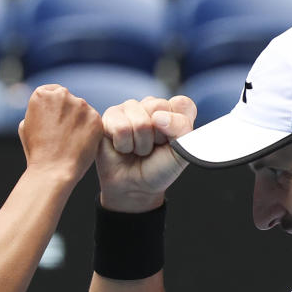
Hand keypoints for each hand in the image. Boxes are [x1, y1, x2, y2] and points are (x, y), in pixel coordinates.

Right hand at [18, 84, 103, 184]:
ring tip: (71, 141)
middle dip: (67, 113)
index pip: (52, 92)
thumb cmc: (37, 152)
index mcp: (42, 94)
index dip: (54, 109)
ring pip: (82, 110)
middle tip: (62, 134)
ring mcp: (81, 105)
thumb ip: (37, 111)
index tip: (54, 122)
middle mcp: (62, 94)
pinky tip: (81, 144)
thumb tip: (45, 107)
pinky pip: (93, 122)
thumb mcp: (25, 126)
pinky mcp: (95, 118)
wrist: (53, 170)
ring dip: (79, 121)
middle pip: (68, 100)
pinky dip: (90, 131)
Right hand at [96, 96, 196, 211]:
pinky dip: (123, 145)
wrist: (134, 187)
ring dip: (140, 144)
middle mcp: (151, 105)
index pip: (182, 104)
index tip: (172, 142)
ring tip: (136, 149)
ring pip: (140, 122)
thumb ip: (182, 127)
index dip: (178, 126)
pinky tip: (122, 148)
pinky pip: (121, 128)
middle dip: (156, 137)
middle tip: (151, 147)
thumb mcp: (181, 152)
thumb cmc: (158, 169)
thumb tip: (157, 117)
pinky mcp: (110, 116)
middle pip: (159, 108)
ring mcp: (129, 108)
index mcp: (173, 110)